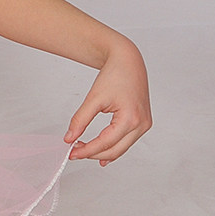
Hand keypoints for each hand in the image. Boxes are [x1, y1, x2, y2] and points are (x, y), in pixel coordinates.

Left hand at [64, 40, 151, 165]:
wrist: (128, 62)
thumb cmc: (115, 75)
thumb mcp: (93, 98)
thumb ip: (80, 120)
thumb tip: (70, 138)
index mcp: (131, 118)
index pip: (105, 143)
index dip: (87, 151)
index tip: (72, 152)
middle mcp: (142, 124)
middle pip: (115, 150)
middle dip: (94, 154)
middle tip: (75, 152)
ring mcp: (144, 124)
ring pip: (122, 148)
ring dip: (103, 152)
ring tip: (84, 150)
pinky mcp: (143, 122)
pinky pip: (127, 141)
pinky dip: (114, 146)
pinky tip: (102, 153)